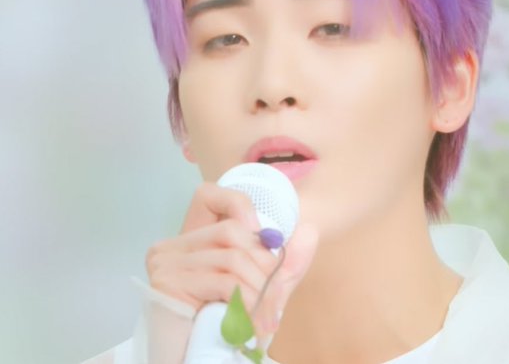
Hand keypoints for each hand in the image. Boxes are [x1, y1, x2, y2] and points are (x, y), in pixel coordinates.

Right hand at [145, 181, 317, 338]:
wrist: (194, 363)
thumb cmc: (223, 329)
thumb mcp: (260, 290)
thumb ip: (284, 263)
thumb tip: (311, 229)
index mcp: (188, 241)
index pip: (208, 195)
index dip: (240, 205)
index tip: (265, 240)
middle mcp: (171, 247)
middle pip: (232, 231)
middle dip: (266, 265)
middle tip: (276, 299)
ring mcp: (165, 263)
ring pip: (233, 257)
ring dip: (261, 290)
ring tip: (268, 319)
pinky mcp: (166, 285)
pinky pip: (224, 282)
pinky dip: (249, 303)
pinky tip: (254, 325)